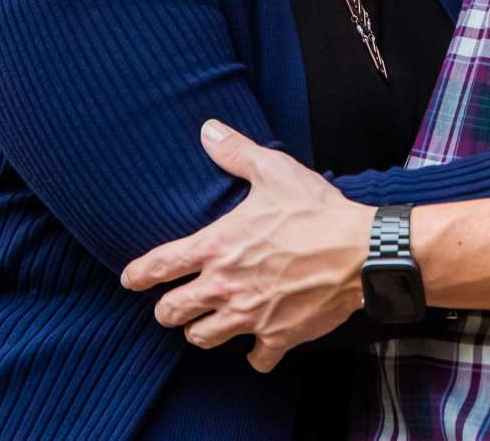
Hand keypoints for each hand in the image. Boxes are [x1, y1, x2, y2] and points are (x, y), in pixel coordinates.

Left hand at [120, 120, 374, 372]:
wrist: (359, 251)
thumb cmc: (315, 210)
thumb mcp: (274, 171)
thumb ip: (235, 153)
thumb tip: (208, 130)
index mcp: (217, 247)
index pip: (160, 267)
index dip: (138, 275)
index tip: (130, 280)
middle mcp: (225, 287)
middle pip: (172, 313)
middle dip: (167, 310)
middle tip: (173, 305)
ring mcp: (250, 316)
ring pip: (202, 338)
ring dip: (201, 331)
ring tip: (207, 321)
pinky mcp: (278, 336)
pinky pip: (255, 359)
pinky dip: (255, 354)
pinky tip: (258, 343)